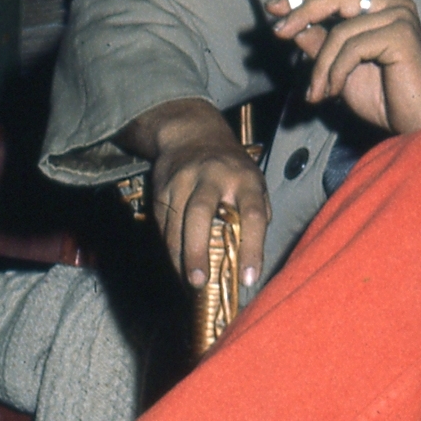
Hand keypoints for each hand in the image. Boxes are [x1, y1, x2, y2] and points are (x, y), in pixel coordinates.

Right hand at [117, 99, 270, 288]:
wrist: (192, 135)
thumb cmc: (231, 166)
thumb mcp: (254, 180)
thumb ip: (258, 213)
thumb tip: (252, 255)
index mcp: (245, 178)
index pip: (253, 214)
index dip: (253, 247)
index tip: (249, 278)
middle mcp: (214, 177)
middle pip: (201, 213)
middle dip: (198, 250)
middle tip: (200, 283)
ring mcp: (184, 181)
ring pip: (176, 223)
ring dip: (180, 258)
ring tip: (189, 285)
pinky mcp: (163, 188)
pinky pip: (164, 225)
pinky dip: (171, 249)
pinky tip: (178, 266)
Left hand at [266, 0, 420, 138]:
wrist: (420, 124)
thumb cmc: (385, 98)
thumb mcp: (341, 69)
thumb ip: (322, 45)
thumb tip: (292, 26)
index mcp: (382, 7)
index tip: (273, 7)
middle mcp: (394, 5)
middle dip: (302, 12)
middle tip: (278, 32)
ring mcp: (400, 17)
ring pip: (340, 32)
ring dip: (320, 66)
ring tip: (316, 93)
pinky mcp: (401, 34)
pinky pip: (352, 48)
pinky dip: (335, 72)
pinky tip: (332, 92)